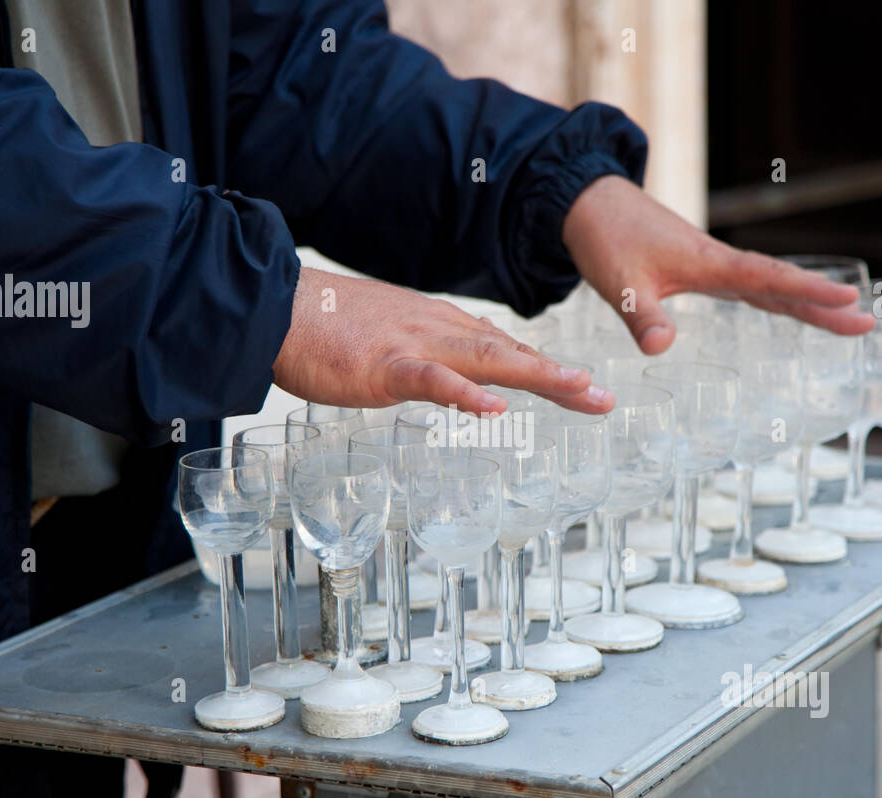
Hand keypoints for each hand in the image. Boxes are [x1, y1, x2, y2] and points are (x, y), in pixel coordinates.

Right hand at [272, 268, 613, 415]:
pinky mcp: (383, 366)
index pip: (503, 349)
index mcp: (439, 327)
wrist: (278, 307)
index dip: (546, 368)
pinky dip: (463, 394)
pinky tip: (493, 407)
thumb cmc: (326, 327)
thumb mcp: (390, 338)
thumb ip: (426, 357)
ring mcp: (413, 346)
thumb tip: (455, 378)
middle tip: (603, 400)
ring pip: (485, 361)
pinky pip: (430, 380)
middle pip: (510, 354)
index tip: (584, 388)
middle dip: (560, 378)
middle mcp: (437, 331)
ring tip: (578, 390)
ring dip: (535, 374)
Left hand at [562, 175, 874, 352]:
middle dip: (823, 305)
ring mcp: (711, 264)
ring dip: (806, 302)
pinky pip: (750, 285)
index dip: (808, 292)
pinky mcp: (699, 267)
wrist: (588, 204)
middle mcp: (718, 262)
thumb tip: (662, 348)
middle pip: (781, 285)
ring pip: (769, 285)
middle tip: (867, 324)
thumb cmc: (605, 239)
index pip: (768, 280)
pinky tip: (788, 306)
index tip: (849, 300)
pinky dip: (776, 296)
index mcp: (708, 263)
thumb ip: (641, 316)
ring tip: (847, 320)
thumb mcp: (619, 284)